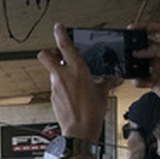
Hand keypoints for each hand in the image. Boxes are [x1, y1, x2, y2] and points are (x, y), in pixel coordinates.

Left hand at [37, 23, 107, 140]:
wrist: (80, 131)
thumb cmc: (91, 113)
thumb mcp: (103, 93)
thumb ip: (107, 82)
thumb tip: (113, 79)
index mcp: (77, 70)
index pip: (65, 46)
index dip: (60, 33)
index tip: (59, 27)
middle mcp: (63, 76)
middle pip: (45, 55)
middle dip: (50, 52)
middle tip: (59, 55)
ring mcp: (55, 87)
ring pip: (51, 71)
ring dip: (58, 70)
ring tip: (72, 77)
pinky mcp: (53, 97)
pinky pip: (55, 85)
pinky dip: (61, 85)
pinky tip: (72, 92)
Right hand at [129, 21, 159, 112]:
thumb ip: (156, 50)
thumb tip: (140, 49)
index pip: (159, 29)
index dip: (146, 26)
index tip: (133, 27)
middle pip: (148, 45)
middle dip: (138, 47)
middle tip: (130, 48)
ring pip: (142, 61)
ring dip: (136, 64)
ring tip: (134, 66)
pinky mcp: (153, 79)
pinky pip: (140, 76)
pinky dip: (138, 79)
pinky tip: (141, 81)